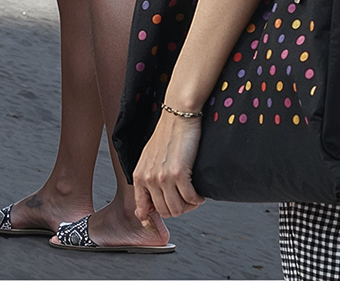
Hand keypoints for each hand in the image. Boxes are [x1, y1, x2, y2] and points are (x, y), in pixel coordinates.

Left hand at [129, 115, 201, 233]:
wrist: (178, 116)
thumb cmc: (167, 137)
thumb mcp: (150, 159)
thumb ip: (148, 180)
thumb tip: (149, 207)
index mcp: (139, 175)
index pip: (142, 207)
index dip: (150, 218)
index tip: (156, 222)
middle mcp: (149, 178)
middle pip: (165, 212)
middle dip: (178, 209)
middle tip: (186, 199)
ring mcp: (162, 177)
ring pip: (178, 209)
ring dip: (189, 205)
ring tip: (193, 195)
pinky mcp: (178, 173)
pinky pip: (191, 199)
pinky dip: (198, 199)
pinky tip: (199, 191)